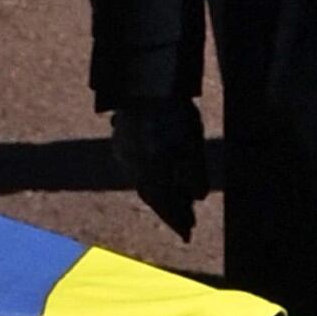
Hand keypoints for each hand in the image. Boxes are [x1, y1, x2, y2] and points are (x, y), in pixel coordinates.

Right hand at [107, 99, 204, 238]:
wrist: (146, 80)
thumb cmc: (175, 113)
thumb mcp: (193, 144)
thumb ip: (195, 175)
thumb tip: (197, 198)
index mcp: (153, 171)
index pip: (166, 205)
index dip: (178, 221)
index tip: (188, 235)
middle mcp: (134, 167)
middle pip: (153, 196)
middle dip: (170, 210)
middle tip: (185, 221)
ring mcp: (123, 153)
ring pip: (142, 182)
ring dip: (158, 193)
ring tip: (174, 198)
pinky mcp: (119, 140)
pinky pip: (133, 166)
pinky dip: (147, 175)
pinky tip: (155, 172)